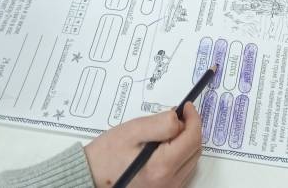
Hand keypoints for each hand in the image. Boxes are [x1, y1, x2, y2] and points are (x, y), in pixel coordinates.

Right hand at [84, 105, 200, 187]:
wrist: (92, 175)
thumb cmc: (108, 154)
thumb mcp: (133, 131)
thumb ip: (160, 124)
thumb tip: (179, 118)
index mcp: (161, 167)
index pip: (192, 138)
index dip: (193, 118)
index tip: (186, 107)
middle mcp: (168, 182)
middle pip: (195, 149)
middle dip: (190, 128)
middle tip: (178, 115)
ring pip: (191, 160)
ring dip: (186, 141)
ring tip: (169, 130)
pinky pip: (184, 169)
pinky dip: (181, 154)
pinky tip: (167, 145)